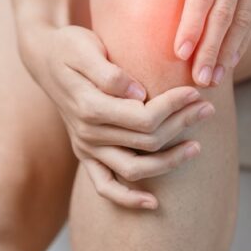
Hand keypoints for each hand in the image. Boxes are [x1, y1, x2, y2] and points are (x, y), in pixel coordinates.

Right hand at [18, 21, 216, 209]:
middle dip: (182, 125)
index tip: (195, 93)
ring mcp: (86, 147)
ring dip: (170, 162)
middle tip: (207, 108)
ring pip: (134, 168)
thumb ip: (110, 73)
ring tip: (197, 147)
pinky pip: (105, 187)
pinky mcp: (86, 154)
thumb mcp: (85, 47)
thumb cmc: (69, 47)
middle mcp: (88, 133)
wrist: (43, 58)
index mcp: (90, 106)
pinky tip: (153, 203)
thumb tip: (138, 94)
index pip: (144, 116)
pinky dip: (128, 199)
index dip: (175, 107)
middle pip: (147, 141)